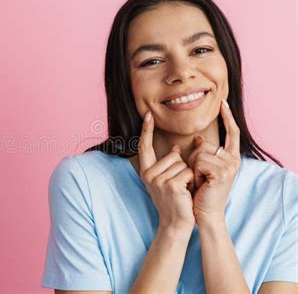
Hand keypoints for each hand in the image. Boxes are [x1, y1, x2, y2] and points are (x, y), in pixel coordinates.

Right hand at [139, 110, 195, 231]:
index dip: (146, 130)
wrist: (176, 222)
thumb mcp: (167, 180)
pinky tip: (187, 192)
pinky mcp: (171, 185)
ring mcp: (158, 180)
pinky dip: (192, 181)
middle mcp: (148, 174)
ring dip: (188, 175)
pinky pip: (188, 172)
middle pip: (173, 155)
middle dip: (182, 167)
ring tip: (184, 189)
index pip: (144, 146)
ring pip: (182, 163)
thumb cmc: (175, 200)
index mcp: (146, 171)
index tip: (148, 114)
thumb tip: (175, 148)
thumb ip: (168, 164)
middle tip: (180, 185)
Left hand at [188, 100, 240, 223]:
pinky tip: (199, 184)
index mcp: (231, 157)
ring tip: (198, 181)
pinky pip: (198, 162)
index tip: (223, 102)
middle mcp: (233, 160)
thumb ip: (203, 153)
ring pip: (199, 153)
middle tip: (198, 176)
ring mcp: (229, 167)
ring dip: (193, 168)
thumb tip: (198, 139)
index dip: (228, 117)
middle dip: (194, 159)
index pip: (232, 132)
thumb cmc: (201, 191)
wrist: (204, 212)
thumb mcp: (202, 169)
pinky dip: (194, 173)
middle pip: (204, 144)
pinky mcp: (221, 173)